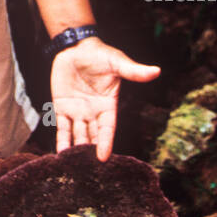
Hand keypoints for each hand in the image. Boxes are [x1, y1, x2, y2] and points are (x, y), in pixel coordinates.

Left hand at [49, 37, 159, 162]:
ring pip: (77, 134)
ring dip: (76, 149)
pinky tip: (60, 154)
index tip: (103, 157)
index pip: (107, 128)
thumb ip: (133, 70)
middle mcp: (93, 112)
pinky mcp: (61, 107)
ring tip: (73, 166)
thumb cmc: (99, 54)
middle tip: (88, 170)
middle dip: (90, 151)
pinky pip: (61, 127)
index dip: (105, 142)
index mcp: (107, 105)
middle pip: (92, 135)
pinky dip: (61, 140)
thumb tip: (156, 70)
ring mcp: (77, 111)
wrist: (75, 47)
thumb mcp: (117, 62)